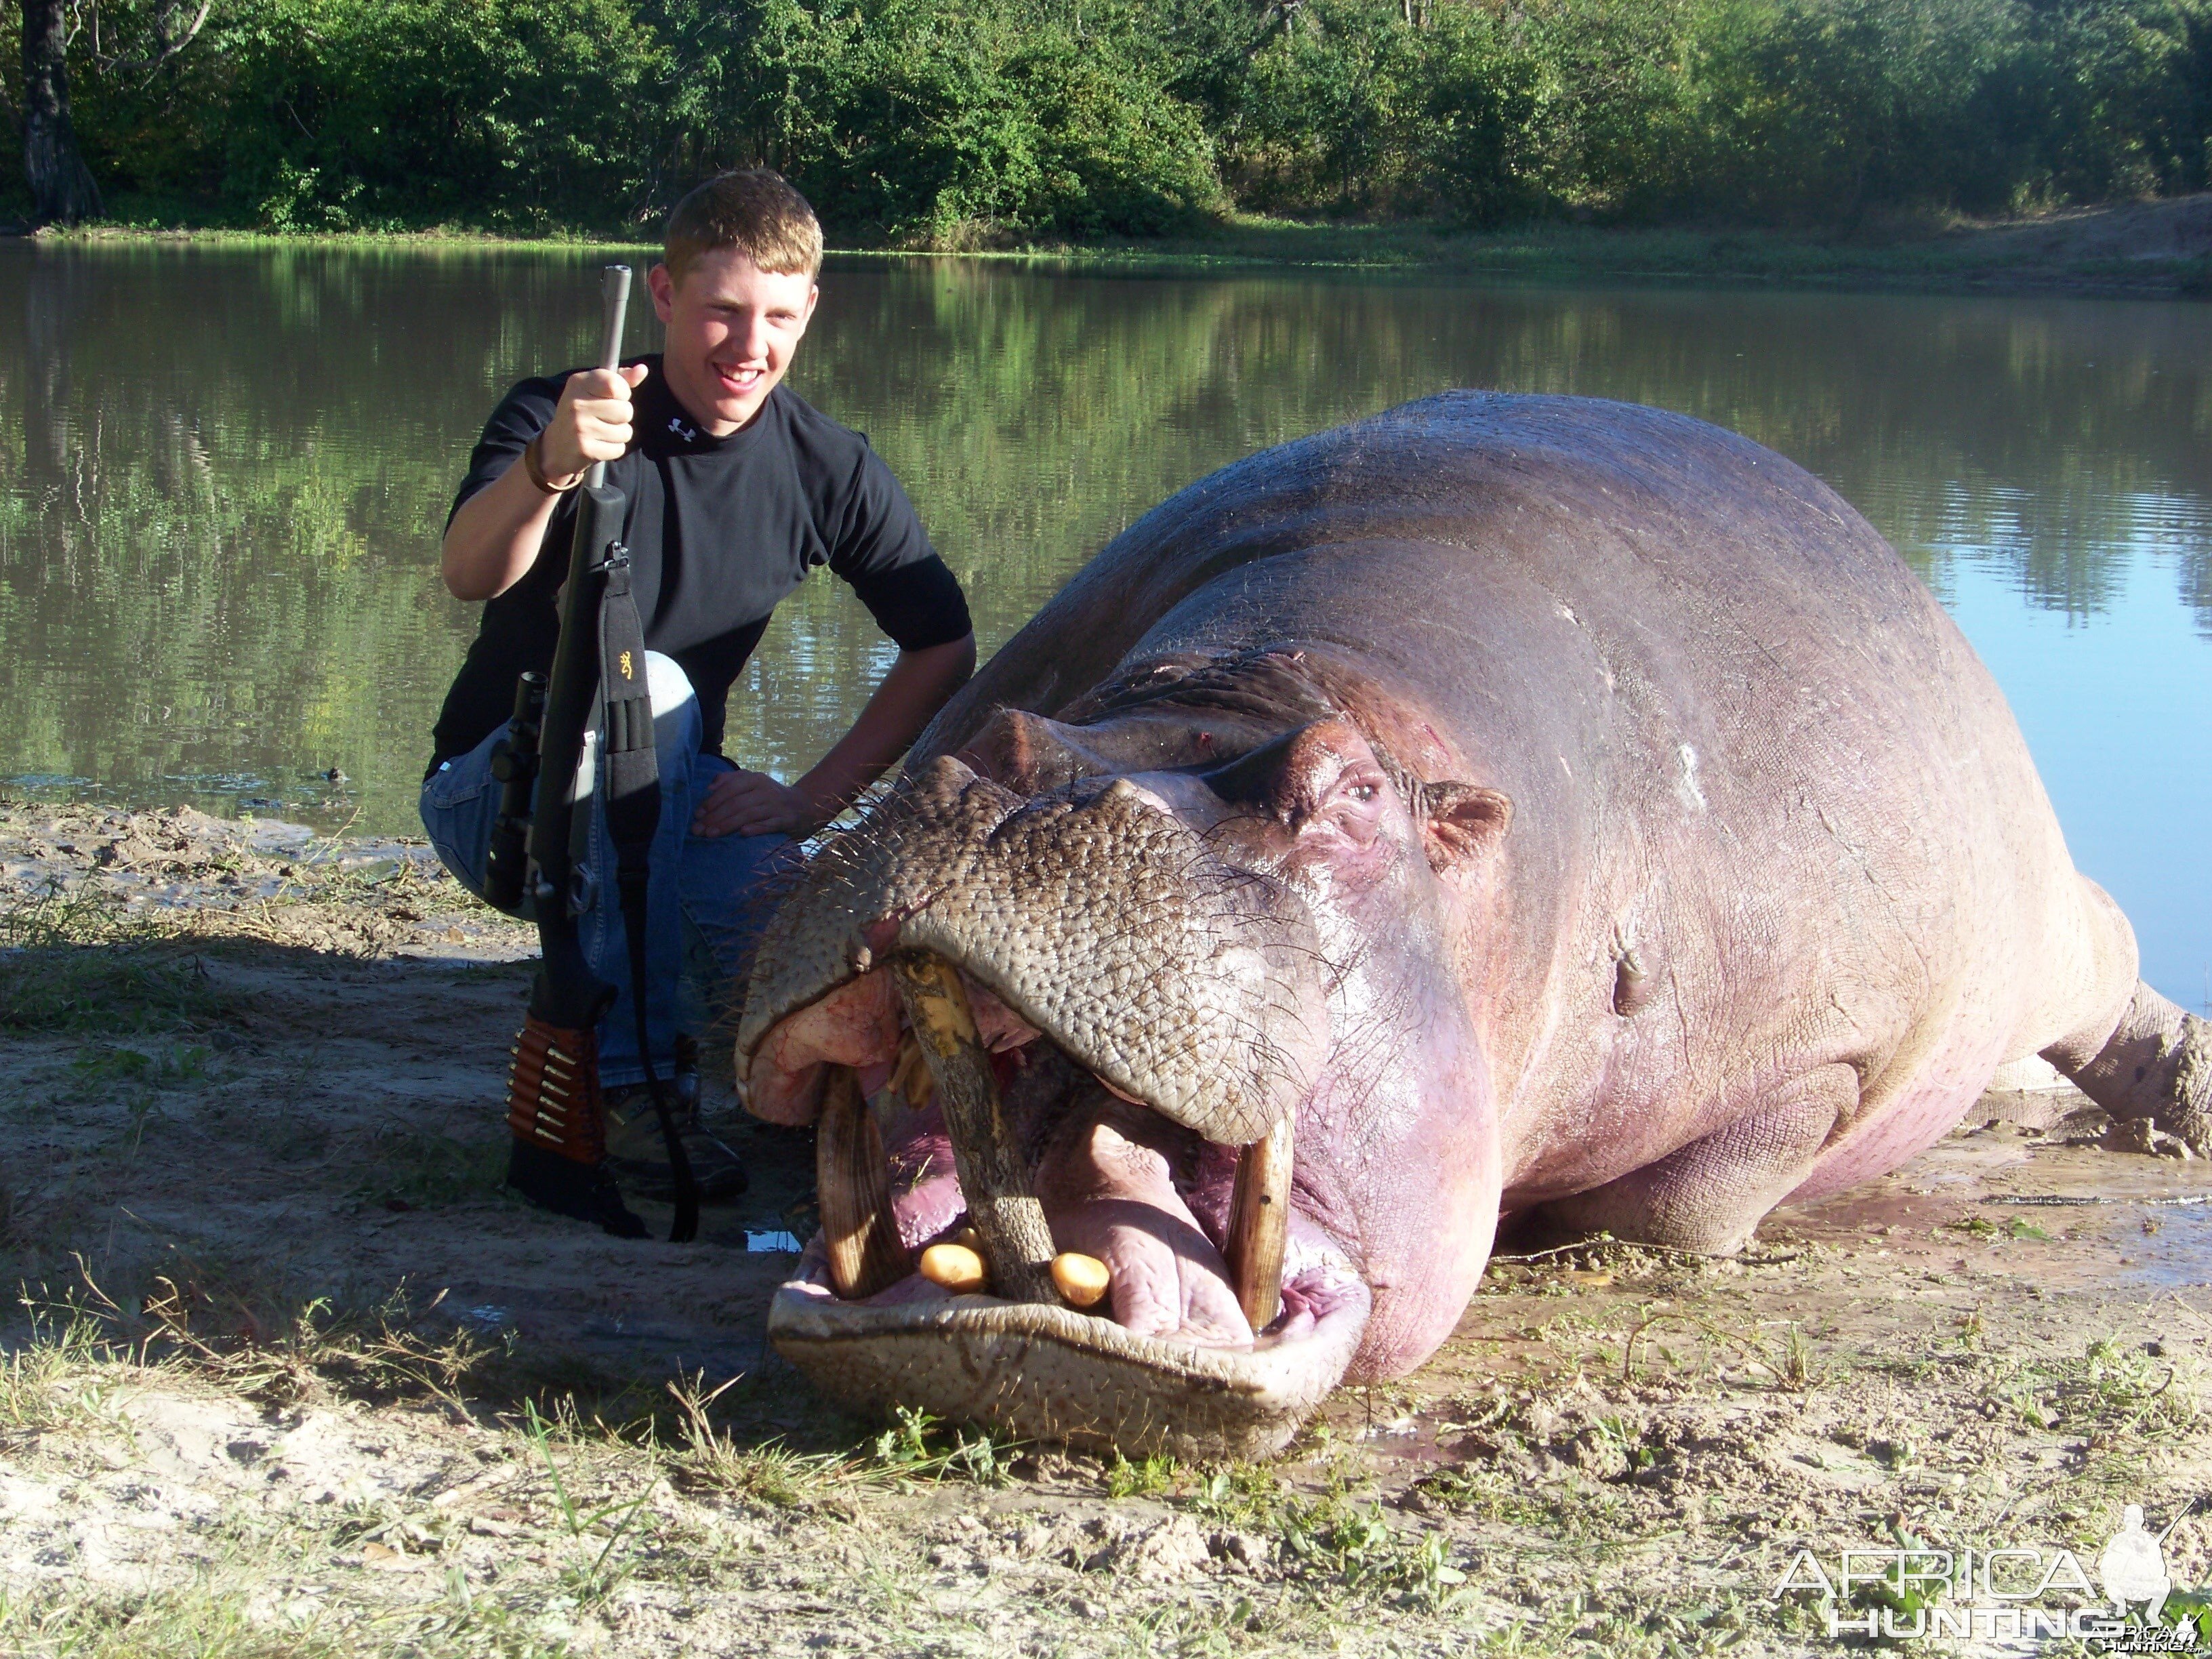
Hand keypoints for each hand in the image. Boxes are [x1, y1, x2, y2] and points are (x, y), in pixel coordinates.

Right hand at [537, 362, 648, 479]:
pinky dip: (614, 449)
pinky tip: (598, 445)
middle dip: (622, 417)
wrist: (557, 446)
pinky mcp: (585, 449)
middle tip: (604, 418)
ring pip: (626, 431)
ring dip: (619, 434)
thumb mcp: (595, 390)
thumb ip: (620, 379)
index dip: (623, 393)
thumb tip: (642, 369)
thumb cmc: (583, 413)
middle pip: (626, 410)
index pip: (616, 385)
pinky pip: (619, 448)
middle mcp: (576, 403)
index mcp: (578, 382)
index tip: (613, 397)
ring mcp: (580, 427)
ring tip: (601, 432)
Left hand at [692, 768, 826, 838]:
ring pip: (749, 814)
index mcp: (755, 779)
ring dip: (728, 825)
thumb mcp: (752, 784)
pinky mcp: (786, 820)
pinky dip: (756, 828)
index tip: (697, 815)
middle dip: (714, 817)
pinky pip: (769, 825)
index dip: (712, 801)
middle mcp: (766, 790)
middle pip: (736, 802)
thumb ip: (731, 781)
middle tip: (698, 830)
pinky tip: (743, 834)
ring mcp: (777, 805)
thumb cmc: (769, 797)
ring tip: (711, 835)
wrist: (804, 806)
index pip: (729, 788)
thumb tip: (710, 786)